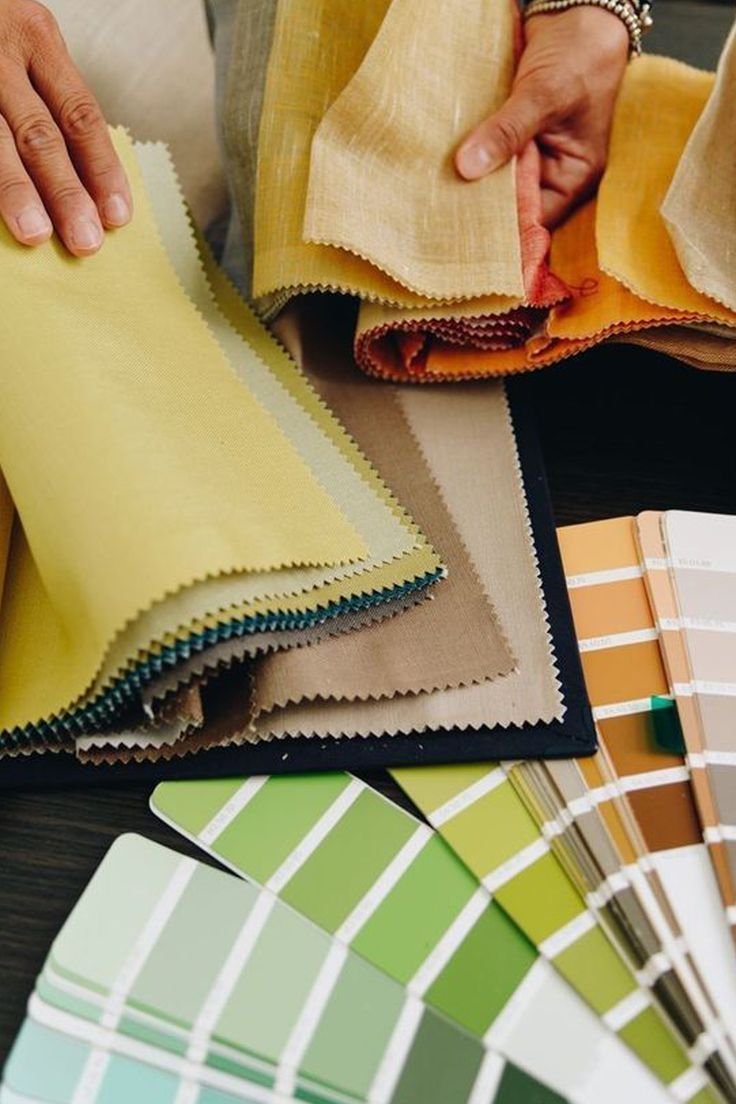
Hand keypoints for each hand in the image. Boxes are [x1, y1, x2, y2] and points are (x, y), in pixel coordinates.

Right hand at [0, 0, 130, 254]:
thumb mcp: (27, 48)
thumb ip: (51, 102)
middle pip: (40, 134)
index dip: (102, 169)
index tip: (116, 215)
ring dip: (17, 192)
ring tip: (36, 233)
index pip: (80, 114)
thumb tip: (87, 183)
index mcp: (36, 39)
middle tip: (84, 240)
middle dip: (65, 193)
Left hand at [455, 7, 628, 227]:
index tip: (465, 232)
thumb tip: (468, 168)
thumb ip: (507, 132)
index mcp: (572, 176)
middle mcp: (551, 171)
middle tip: (440, 215)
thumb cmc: (581, 54)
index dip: (503, 229)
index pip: (534, 219)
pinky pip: (486, 153)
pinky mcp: (509, 133)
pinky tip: (438, 166)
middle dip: (480, 206)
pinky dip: (467, 155)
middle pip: (510, 204)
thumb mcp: (545, 95)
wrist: (576, 9)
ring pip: (493, 180)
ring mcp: (529, 152)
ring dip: (469, 182)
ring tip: (433, 195)